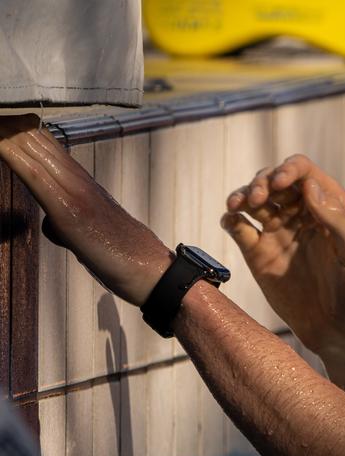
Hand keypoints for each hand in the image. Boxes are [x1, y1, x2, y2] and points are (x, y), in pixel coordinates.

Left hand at [0, 114, 170, 305]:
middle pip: (37, 139)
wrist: (153, 273)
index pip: (47, 145)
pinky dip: (14, 156)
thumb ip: (69, 223)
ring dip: (7, 131)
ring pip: (34, 150)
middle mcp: (79, 182)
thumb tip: (53, 224)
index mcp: (84, 185)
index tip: (3, 118)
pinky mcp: (70, 212)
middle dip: (9, 122)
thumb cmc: (126, 258)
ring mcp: (75, 194)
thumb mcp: (90, 237)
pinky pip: (36, 177)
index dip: (21, 128)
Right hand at [222, 155, 344, 355]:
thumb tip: (309, 186)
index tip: (279, 184)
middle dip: (261, 182)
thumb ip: (337, 220)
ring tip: (237, 205)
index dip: (289, 170)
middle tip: (256, 199)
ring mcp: (278, 233)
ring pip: (252, 200)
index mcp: (329, 207)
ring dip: (241, 195)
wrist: (341, 331)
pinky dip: (230, 219)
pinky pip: (238, 227)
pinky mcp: (259, 254)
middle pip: (272, 181)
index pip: (303, 172)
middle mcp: (301, 215)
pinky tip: (232, 222)